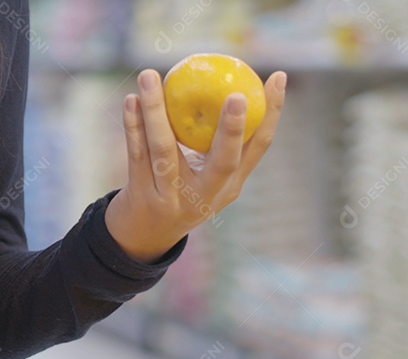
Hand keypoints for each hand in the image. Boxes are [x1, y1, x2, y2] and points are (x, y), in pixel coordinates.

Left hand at [104, 69, 286, 263]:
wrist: (143, 235)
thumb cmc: (183, 191)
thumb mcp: (209, 177)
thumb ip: (221, 142)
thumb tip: (234, 82)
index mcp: (230, 186)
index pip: (259, 148)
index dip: (272, 113)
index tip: (277, 77)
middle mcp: (206, 196)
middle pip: (224, 162)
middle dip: (232, 129)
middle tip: (235, 93)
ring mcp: (172, 198)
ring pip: (164, 150)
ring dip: (156, 110)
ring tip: (150, 75)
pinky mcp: (141, 195)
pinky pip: (136, 154)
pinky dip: (133, 125)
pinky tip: (130, 99)